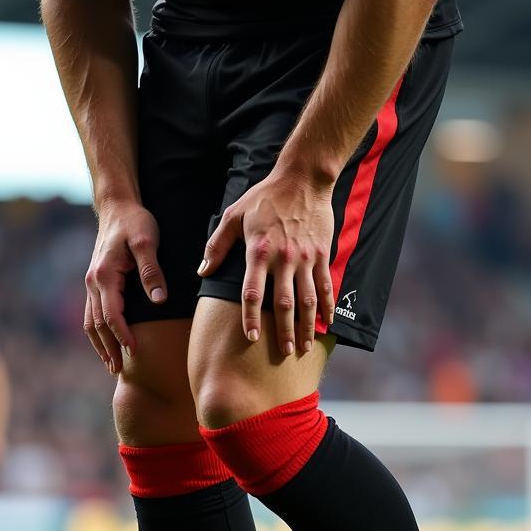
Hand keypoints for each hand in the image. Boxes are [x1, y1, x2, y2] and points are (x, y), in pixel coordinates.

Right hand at [84, 202, 166, 373]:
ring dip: (100, 345)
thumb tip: (159, 300)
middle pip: (96, 323)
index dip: (122, 334)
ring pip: (90, 321)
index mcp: (104, 275)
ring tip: (111, 365)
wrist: (118, 206)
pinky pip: (92, 314)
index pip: (110, 313)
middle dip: (107, 348)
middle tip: (118, 370)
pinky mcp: (95, 283)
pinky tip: (107, 345)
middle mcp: (92, 282)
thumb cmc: (135, 222)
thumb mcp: (147, 242)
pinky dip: (97, 333)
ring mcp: (91, 283)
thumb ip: (152, 271)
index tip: (133, 351)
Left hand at [199, 170, 335, 355]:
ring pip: (308, 299)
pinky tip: (328, 322)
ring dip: (308, 325)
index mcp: (258, 252)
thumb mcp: (233, 215)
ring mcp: (306, 258)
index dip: (251, 317)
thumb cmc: (265, 197)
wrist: (303, 177)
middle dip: (284, 331)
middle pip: (283, 303)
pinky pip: (325, 284)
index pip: (252, 292)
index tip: (252, 337)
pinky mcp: (322, 254)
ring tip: (305, 346)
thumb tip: (203, 271)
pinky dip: (328, 305)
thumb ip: (217, 245)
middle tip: (284, 353)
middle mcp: (283, 258)